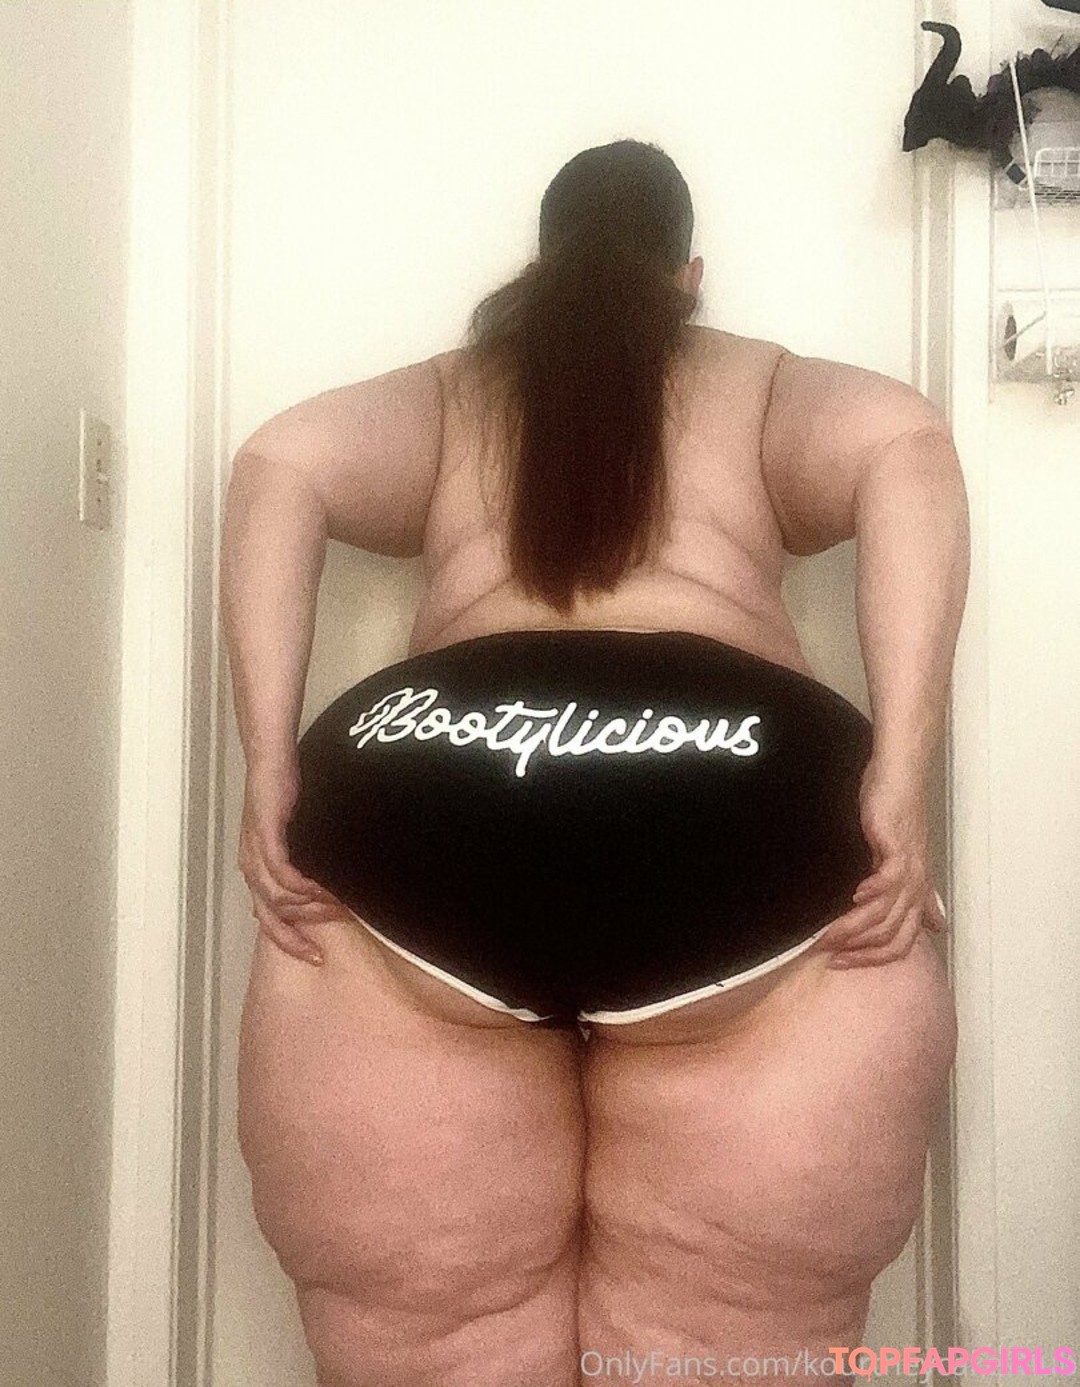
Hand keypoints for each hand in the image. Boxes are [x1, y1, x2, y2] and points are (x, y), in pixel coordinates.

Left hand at [237, 751, 344, 963]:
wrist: (272, 757)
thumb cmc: (287, 792)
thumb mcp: (297, 836)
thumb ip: (303, 862)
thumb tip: (328, 886)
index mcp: (257, 870)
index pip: (270, 920)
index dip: (291, 942)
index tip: (318, 957)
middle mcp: (252, 866)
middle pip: (272, 917)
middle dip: (302, 933)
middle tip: (336, 930)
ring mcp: (256, 852)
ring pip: (279, 899)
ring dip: (310, 907)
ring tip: (338, 906)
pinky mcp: (265, 835)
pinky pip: (281, 873)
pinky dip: (302, 886)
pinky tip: (323, 887)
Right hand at [818, 761, 946, 968]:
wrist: (898, 776)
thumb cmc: (895, 812)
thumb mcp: (904, 859)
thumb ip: (919, 895)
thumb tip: (935, 926)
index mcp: (916, 893)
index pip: (902, 942)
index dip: (873, 959)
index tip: (842, 964)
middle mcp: (915, 885)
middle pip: (894, 936)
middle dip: (860, 952)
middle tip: (829, 956)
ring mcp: (908, 867)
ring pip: (886, 913)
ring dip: (856, 928)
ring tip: (829, 936)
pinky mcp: (898, 847)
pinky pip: (889, 879)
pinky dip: (872, 893)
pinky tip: (854, 897)